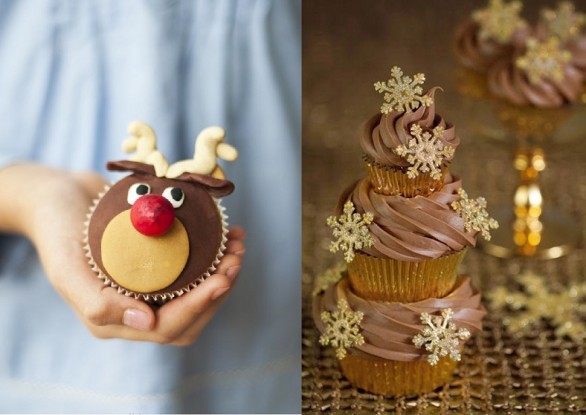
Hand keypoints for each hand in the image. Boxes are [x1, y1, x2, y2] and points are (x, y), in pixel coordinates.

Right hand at [0, 164, 244, 344]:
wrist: (58, 196)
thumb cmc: (57, 230)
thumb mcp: (67, 268)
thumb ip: (99, 305)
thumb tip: (148, 325)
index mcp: (114, 319)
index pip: (168, 327)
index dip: (200, 305)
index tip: (223, 277)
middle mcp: (136, 309)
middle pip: (191, 315)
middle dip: (219, 289)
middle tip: (236, 255)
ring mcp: (150, 287)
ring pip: (197, 293)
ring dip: (223, 272)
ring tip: (237, 243)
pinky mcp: (161, 265)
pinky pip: (194, 269)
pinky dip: (215, 255)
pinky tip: (227, 235)